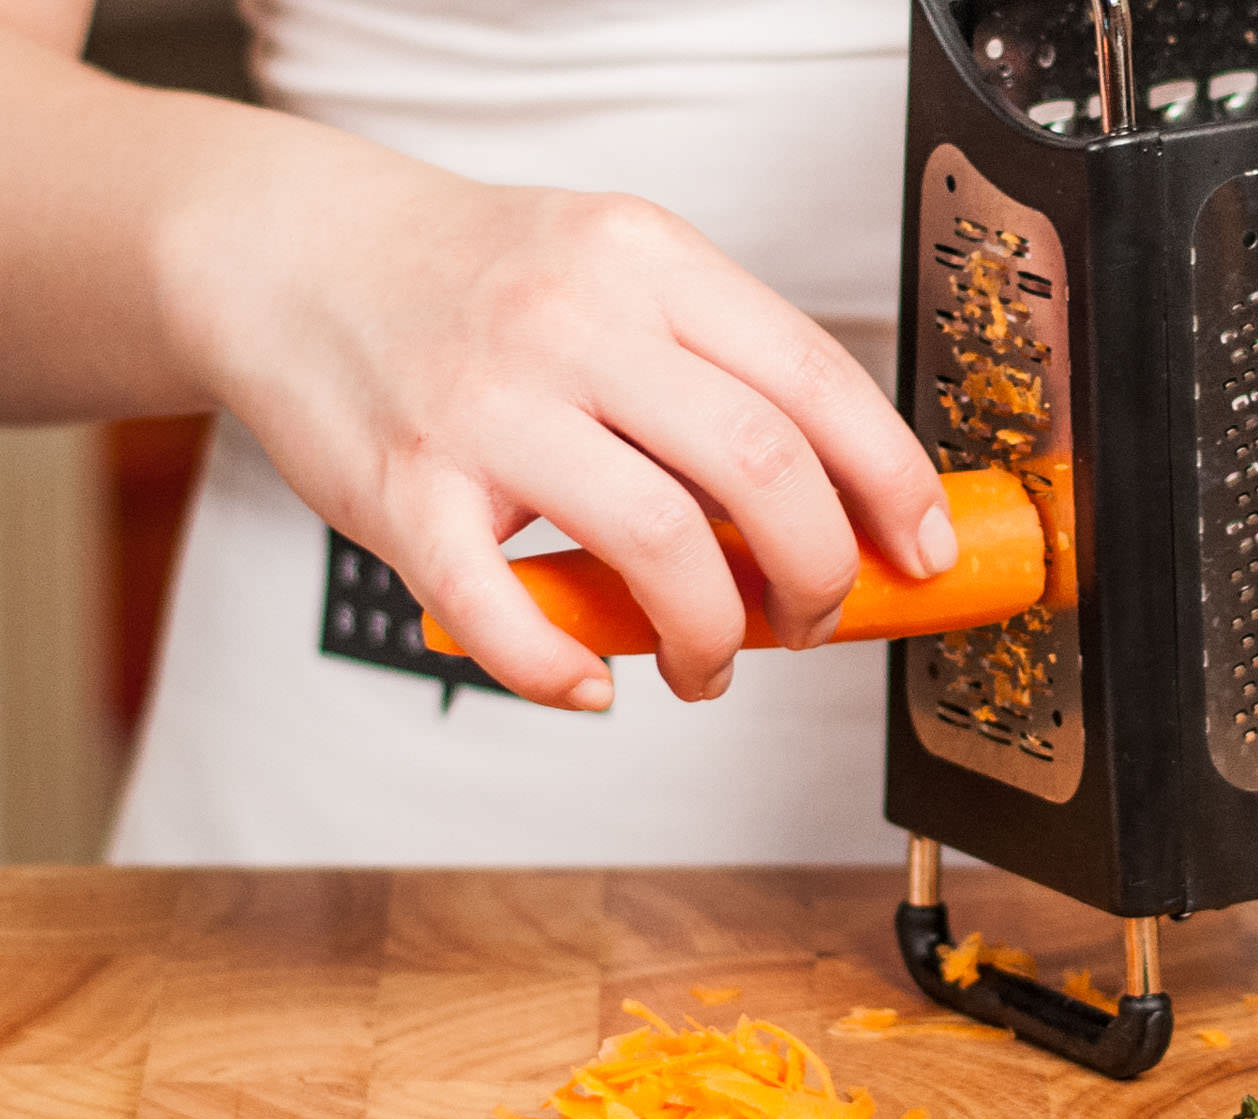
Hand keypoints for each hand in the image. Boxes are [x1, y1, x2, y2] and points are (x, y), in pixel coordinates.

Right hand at [168, 150, 951, 708]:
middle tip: (813, 618)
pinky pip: (505, 611)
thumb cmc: (474, 284)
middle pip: (763, 468)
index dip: (893, 484)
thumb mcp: (613, 273)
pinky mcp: (405, 490)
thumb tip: (838, 504)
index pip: (817, 380)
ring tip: (705, 663)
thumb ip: (714, 368)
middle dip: (820, 575)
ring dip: (714, 635)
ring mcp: (487, 405)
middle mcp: (575, 321)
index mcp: (650, 263)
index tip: (923, 552)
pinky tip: (593, 684)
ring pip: (660, 542)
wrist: (290, 253)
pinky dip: (565, 672)